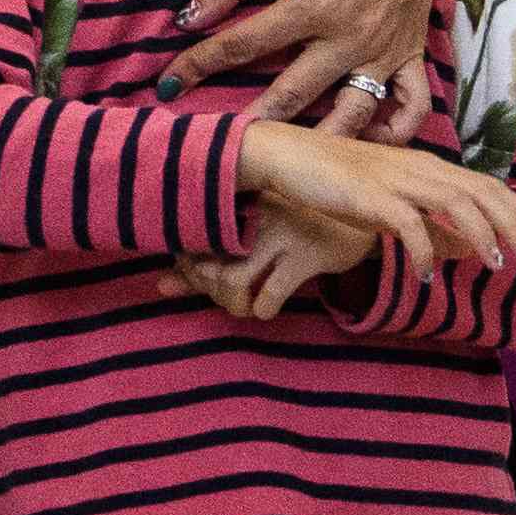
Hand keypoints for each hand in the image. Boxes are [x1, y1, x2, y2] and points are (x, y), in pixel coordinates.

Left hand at [162, 0, 455, 139]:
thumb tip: (190, 14)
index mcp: (313, 6)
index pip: (243, 45)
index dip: (200, 64)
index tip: (169, 84)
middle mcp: (349, 38)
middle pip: (292, 93)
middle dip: (251, 119)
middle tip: (220, 141)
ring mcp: (384, 50)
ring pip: (352, 113)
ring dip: (320, 140)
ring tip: (288, 157)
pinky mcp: (413, 51)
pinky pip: (412, 104)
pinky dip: (395, 129)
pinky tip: (368, 139)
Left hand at [176, 202, 374, 323]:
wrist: (354, 220)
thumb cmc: (291, 231)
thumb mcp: (247, 242)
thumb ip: (203, 263)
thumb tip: (161, 287)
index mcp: (235, 206)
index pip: (191, 245)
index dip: (191, 274)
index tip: (207, 283)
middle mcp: (252, 216)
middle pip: (207, 266)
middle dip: (212, 294)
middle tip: (229, 299)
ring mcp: (279, 234)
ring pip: (232, 280)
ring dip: (233, 305)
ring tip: (246, 306)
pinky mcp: (307, 254)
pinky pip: (271, 291)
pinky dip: (262, 308)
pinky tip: (266, 307)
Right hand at [236, 120, 515, 284]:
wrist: (285, 155)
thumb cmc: (337, 179)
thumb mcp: (392, 202)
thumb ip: (430, 223)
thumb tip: (467, 250)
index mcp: (426, 165)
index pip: (486, 184)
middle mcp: (418, 167)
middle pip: (481, 192)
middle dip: (513, 223)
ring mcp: (395, 179)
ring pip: (455, 203)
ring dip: (481, 234)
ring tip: (496, 265)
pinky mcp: (369, 196)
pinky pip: (408, 224)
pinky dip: (424, 250)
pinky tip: (427, 276)